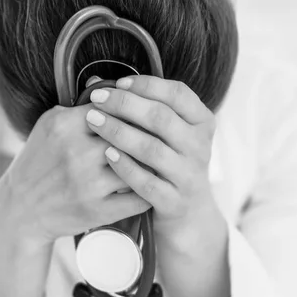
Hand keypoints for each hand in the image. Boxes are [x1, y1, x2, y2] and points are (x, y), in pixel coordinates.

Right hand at [0, 103, 150, 248]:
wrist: (21, 210)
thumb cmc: (38, 165)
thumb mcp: (49, 127)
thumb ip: (77, 107)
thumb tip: (106, 84)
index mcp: (65, 126)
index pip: (115, 107)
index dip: (133, 110)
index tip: (143, 114)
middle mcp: (77, 153)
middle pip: (130, 134)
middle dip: (147, 135)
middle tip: (161, 136)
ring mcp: (88, 184)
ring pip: (138, 165)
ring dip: (150, 163)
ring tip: (158, 160)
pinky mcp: (97, 211)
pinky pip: (137, 198)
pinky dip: (148, 191)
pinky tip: (150, 185)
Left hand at [85, 76, 219, 243]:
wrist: (188, 212)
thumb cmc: (169, 164)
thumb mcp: (169, 135)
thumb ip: (143, 109)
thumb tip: (96, 84)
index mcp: (202, 123)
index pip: (177, 94)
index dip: (146, 85)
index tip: (117, 83)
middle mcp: (199, 148)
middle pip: (161, 118)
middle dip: (125, 105)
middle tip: (97, 98)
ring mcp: (188, 176)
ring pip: (152, 149)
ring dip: (119, 132)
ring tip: (94, 121)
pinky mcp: (174, 201)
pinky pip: (147, 183)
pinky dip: (126, 167)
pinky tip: (107, 155)